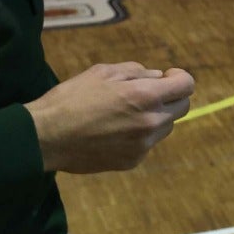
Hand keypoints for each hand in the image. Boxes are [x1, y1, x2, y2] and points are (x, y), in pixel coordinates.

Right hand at [27, 62, 195, 173]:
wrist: (46, 137)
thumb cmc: (72, 98)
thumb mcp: (103, 72)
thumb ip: (137, 72)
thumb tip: (157, 77)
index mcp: (145, 97)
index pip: (187, 86)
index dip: (180, 77)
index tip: (167, 76)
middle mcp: (150, 123)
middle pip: (182, 108)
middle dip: (171, 97)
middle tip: (149, 93)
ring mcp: (143, 146)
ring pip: (165, 127)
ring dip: (156, 117)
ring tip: (126, 113)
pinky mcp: (132, 162)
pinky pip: (147, 144)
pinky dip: (139, 135)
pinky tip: (114, 131)